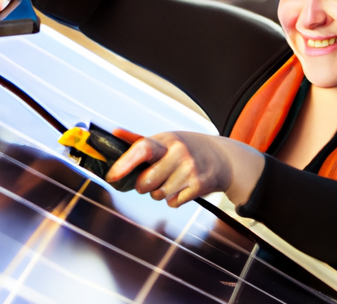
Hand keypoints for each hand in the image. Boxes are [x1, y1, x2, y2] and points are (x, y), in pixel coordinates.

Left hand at [106, 129, 264, 207]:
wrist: (223, 158)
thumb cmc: (187, 147)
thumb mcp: (167, 139)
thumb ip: (139, 140)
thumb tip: (113, 133)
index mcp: (168, 140)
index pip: (143, 149)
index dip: (125, 163)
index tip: (112, 176)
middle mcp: (179, 154)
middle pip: (146, 182)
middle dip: (142, 185)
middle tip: (151, 177)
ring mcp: (190, 171)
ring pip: (158, 195)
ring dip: (159, 192)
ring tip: (171, 179)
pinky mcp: (199, 187)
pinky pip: (172, 202)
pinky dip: (173, 199)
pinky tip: (183, 186)